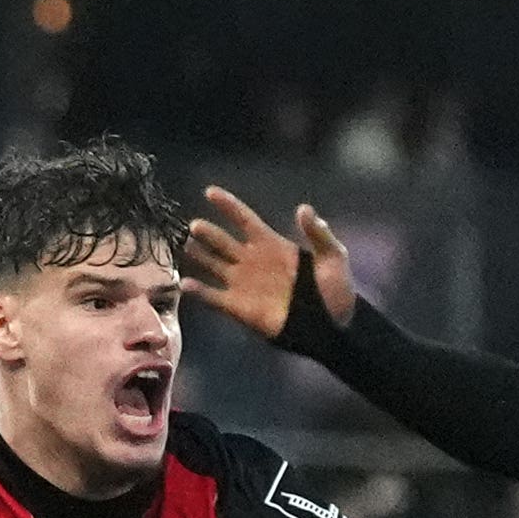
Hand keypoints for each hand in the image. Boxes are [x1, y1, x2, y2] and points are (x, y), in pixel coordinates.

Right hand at [184, 187, 358, 345]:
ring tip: (183, 246)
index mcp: (271, 244)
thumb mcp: (333, 255)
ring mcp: (242, 284)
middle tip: (194, 225)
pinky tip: (184, 284)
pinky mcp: (238, 308)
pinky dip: (198, 291)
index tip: (209, 192)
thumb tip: (303, 208)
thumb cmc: (335, 290)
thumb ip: (318, 232)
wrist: (332, 326)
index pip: (244, 219)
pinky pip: (213, 297)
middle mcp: (252, 261)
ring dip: (198, 255)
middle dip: (207, 232)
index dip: (227, 205)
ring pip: (212, 264)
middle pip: (222, 241)